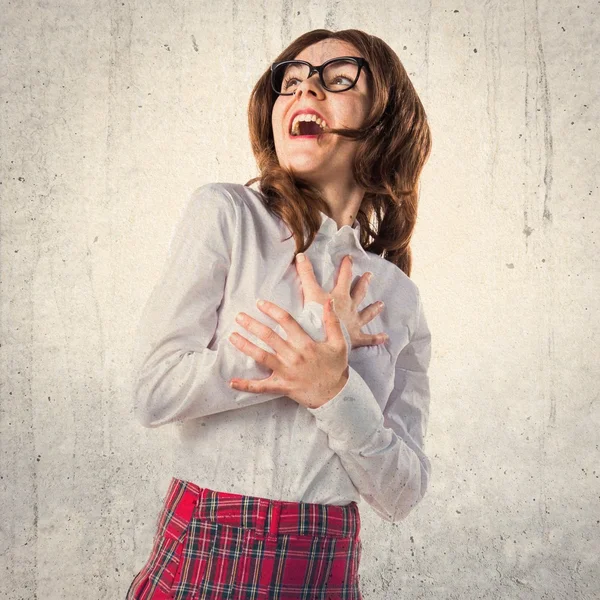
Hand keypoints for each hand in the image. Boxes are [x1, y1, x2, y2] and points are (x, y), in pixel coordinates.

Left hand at [228, 298, 348, 408]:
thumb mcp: (339, 343)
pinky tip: (231, 381)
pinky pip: (261, 387)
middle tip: (238, 316)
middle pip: (268, 336)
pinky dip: (246, 385)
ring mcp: (286, 372)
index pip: (286, 321)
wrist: (336, 395)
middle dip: (252, 324)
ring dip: (245, 346)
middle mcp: (293, 356)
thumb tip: (328, 301)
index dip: (272, 310)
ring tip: (232, 336)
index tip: (259, 303)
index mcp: (306, 343)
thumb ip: (332, 322)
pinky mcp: (281, 386)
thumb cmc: (336, 368)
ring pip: (261, 356)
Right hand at [295, 252, 387, 349]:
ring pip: (366, 314)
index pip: (344, 277)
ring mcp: (354, 323)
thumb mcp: (310, 293)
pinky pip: (367, 339)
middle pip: (359, 293)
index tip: (349, 258)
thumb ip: (306, 274)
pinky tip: (384, 338)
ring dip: (373, 309)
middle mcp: (350, 308)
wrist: (323, 339)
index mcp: (340, 296)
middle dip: (364, 283)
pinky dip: (376, 338)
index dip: (346, 267)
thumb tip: (300, 255)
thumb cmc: (316, 317)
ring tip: (381, 304)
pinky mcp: (355, 338)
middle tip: (369, 275)